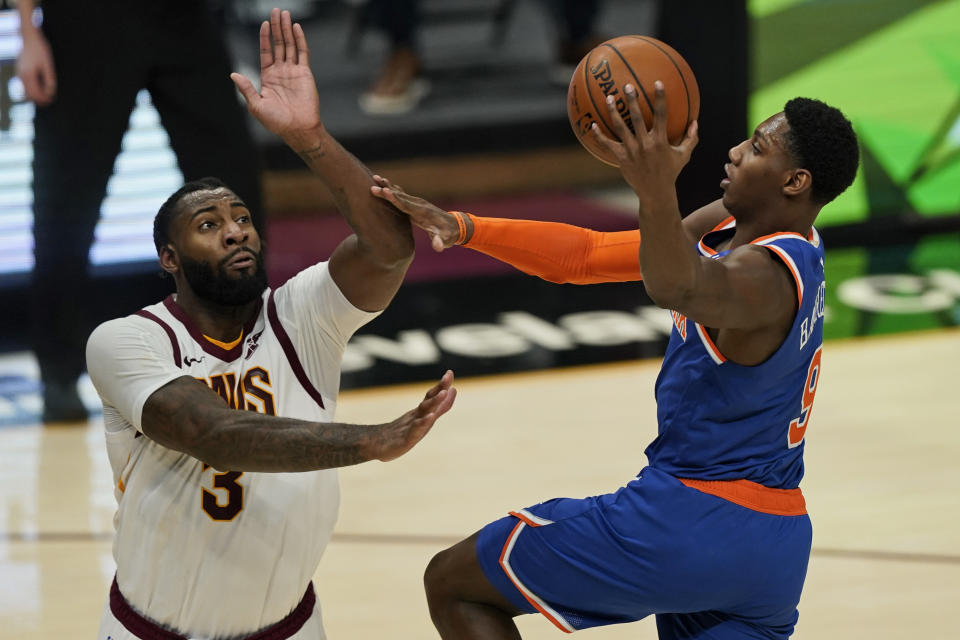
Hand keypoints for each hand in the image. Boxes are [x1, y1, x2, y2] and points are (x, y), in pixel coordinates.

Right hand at [16, 31, 56, 105]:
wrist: (29, 37)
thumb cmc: (40, 49)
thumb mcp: (48, 65)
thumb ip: (50, 79)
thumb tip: (51, 92)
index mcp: (28, 74)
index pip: (36, 93)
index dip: (44, 99)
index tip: (52, 99)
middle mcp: (21, 75)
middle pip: (29, 95)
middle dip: (40, 100)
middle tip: (50, 101)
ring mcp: (18, 73)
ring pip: (26, 91)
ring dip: (35, 96)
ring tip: (46, 96)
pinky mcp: (19, 71)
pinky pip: (24, 85)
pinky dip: (32, 90)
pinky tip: (40, 89)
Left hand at [231, 9, 321, 142]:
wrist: (297, 128)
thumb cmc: (276, 121)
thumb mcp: (256, 105)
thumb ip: (246, 88)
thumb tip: (233, 74)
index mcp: (268, 77)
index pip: (266, 52)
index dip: (265, 37)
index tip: (264, 23)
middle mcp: (281, 71)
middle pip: (278, 44)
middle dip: (276, 27)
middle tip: (276, 11)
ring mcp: (293, 71)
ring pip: (290, 45)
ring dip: (287, 29)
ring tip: (285, 14)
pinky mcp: (305, 74)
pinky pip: (302, 53)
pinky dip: (299, 40)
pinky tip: (296, 28)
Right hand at [370, 175, 462, 251]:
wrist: (453, 227)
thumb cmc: (447, 235)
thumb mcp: (445, 240)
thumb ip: (440, 242)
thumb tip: (439, 247)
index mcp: (423, 212)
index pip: (406, 205)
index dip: (395, 199)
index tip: (385, 191)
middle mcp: (418, 204)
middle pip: (400, 196)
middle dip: (386, 191)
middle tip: (373, 185)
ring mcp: (416, 203)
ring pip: (399, 193)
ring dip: (387, 186)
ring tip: (375, 178)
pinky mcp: (414, 205)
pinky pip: (401, 195)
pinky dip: (392, 189)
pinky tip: (383, 185)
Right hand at [372, 370, 456, 461]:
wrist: (378, 444)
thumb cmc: (403, 431)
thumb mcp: (425, 418)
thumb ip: (441, 407)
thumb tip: (453, 390)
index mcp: (420, 412)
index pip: (431, 396)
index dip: (441, 385)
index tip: (450, 372)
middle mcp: (416, 416)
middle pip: (429, 400)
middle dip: (440, 389)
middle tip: (447, 376)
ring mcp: (410, 426)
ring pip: (423, 412)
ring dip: (433, 402)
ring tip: (443, 393)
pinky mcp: (405, 439)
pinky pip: (415, 430)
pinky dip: (423, 423)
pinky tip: (430, 417)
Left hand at [591, 81, 697, 206]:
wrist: (655, 192)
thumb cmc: (670, 172)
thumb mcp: (683, 155)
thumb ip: (691, 138)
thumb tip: (696, 122)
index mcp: (660, 140)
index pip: (661, 115)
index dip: (660, 98)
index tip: (658, 83)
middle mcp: (645, 144)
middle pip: (637, 117)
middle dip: (632, 100)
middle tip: (627, 85)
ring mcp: (631, 151)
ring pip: (620, 127)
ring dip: (613, 111)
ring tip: (608, 98)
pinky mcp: (621, 158)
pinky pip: (607, 144)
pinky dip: (599, 135)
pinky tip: (592, 125)